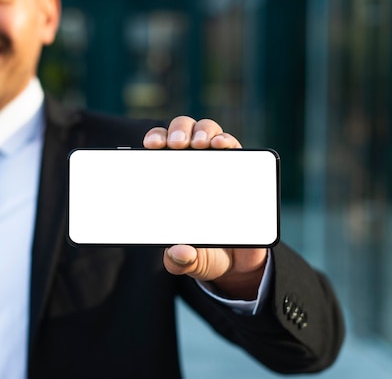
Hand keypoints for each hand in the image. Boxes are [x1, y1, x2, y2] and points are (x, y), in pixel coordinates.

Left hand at [143, 116, 266, 299]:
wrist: (240, 261)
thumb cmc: (206, 252)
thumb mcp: (190, 260)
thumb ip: (180, 260)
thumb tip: (178, 252)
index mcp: (170, 180)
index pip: (159, 148)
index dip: (155, 139)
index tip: (151, 146)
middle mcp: (191, 165)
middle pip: (181, 131)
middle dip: (176, 132)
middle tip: (176, 145)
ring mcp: (216, 164)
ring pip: (206, 130)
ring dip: (201, 131)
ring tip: (199, 143)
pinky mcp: (240, 168)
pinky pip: (233, 145)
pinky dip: (226, 140)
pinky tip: (222, 145)